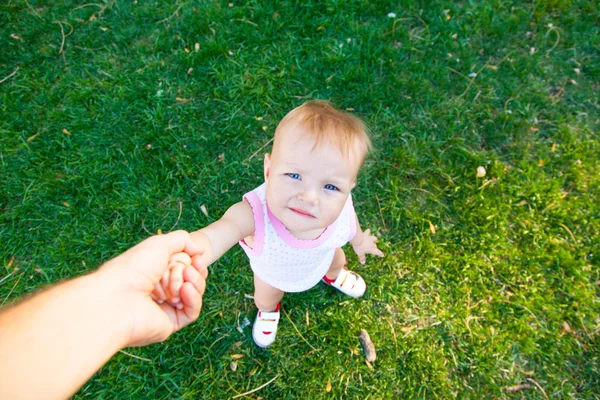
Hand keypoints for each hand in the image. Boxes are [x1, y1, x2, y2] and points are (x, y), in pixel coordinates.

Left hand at [97, 230, 207, 346]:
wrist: (116, 298)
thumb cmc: (132, 269)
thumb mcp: (159, 244)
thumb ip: (183, 240)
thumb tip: (200, 250)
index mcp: (153, 271)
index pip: (184, 265)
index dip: (193, 262)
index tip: (197, 257)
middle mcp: (159, 289)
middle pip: (191, 279)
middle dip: (192, 271)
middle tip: (187, 269)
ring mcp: (165, 307)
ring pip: (193, 294)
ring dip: (194, 282)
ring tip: (185, 278)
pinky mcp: (170, 324)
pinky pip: (192, 312)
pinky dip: (193, 299)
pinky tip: (185, 290)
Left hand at [351, 229, 383, 263]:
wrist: (357, 238)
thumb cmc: (359, 247)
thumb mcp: (360, 254)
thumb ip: (362, 258)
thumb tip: (363, 263)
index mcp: (371, 249)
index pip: (377, 252)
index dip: (380, 254)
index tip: (382, 255)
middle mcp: (372, 243)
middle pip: (375, 245)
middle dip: (375, 247)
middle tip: (374, 248)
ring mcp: (369, 238)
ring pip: (374, 238)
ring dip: (374, 239)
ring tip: (373, 240)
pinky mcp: (365, 234)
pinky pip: (367, 232)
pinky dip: (368, 231)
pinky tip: (368, 230)